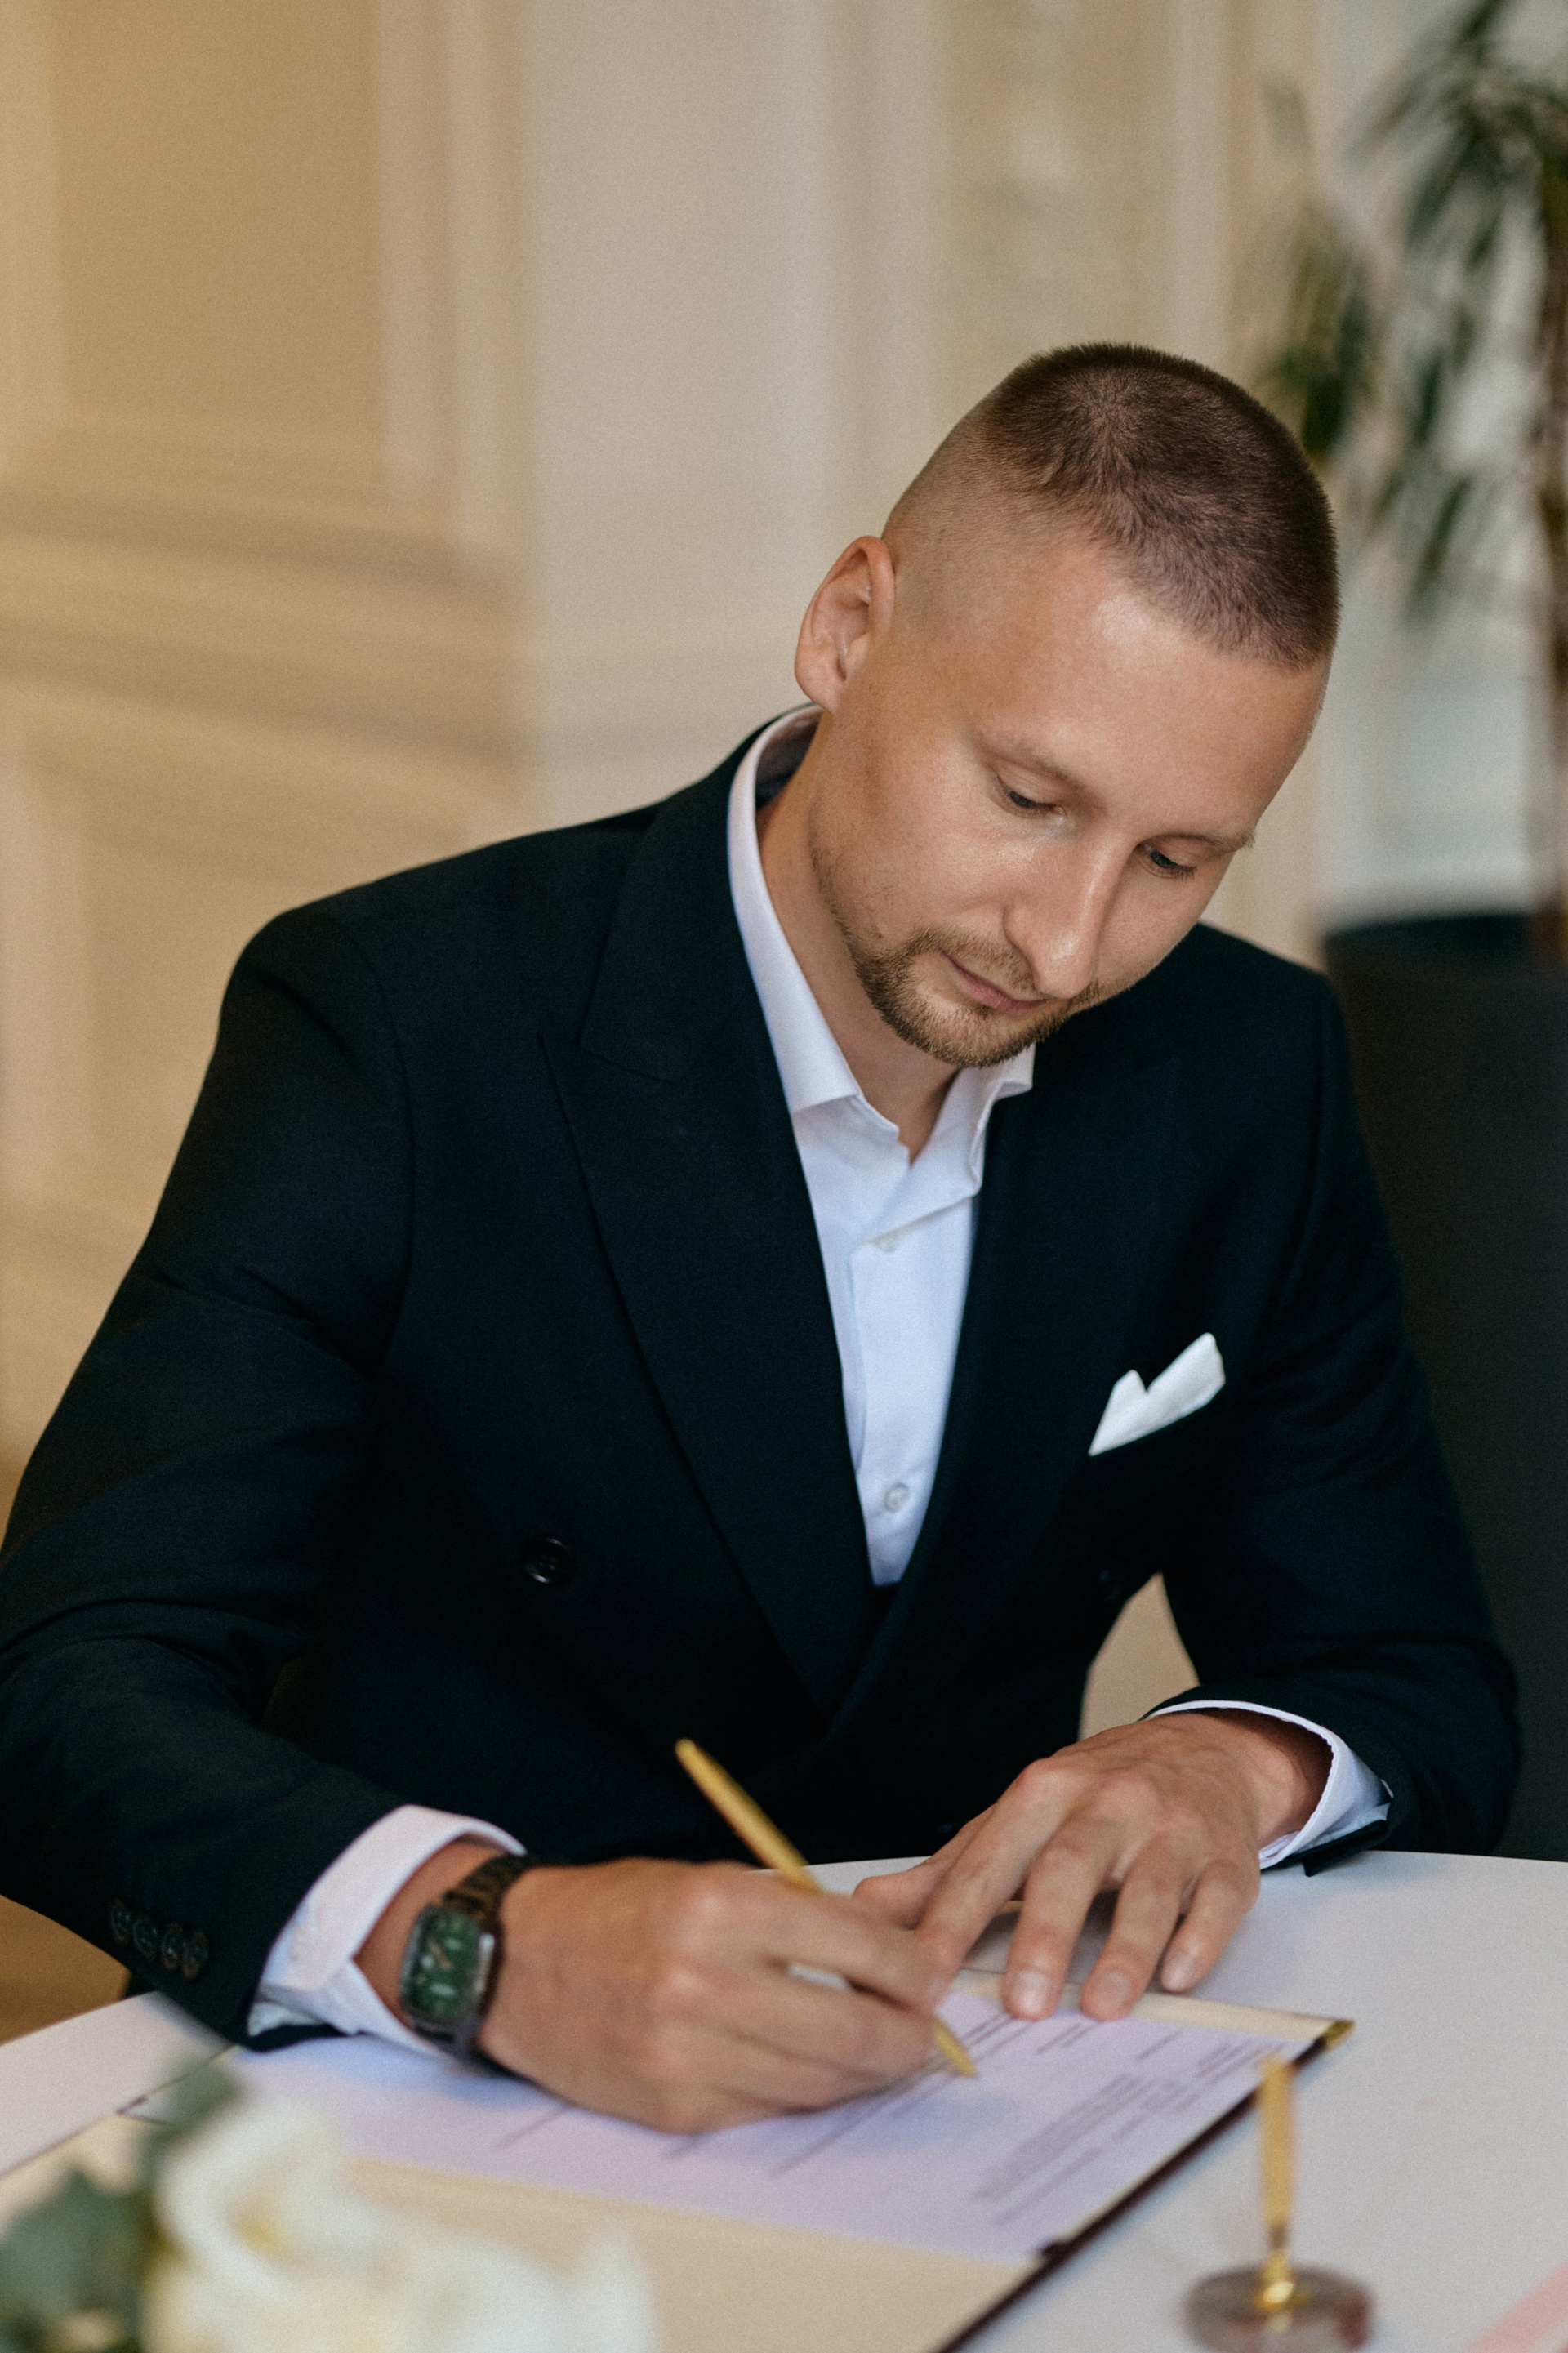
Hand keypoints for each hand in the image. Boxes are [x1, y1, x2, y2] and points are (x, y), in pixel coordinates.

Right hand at [358, 1843, 946, 2132]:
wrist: (515, 1964)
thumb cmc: (618, 1910)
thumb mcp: (706, 1878)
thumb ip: (792, 1915)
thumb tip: (884, 1955)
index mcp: (716, 1908)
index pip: (855, 1946)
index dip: (910, 1967)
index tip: (930, 1973)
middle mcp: (702, 1984)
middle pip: (853, 2029)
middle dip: (909, 2034)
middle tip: (926, 2029)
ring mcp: (687, 2055)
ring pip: (820, 2080)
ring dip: (867, 2071)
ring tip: (886, 2052)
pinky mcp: (675, 2108)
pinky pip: (770, 2107)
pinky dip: (805, 2090)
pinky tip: (819, 2070)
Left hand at [855, 1711, 1328, 2023]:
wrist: (1202, 1751)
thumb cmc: (1096, 1799)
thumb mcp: (1019, 1819)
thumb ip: (951, 1871)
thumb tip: (870, 1910)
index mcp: (1042, 1794)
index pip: (990, 1860)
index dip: (954, 1918)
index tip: (924, 1975)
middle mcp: (1107, 1804)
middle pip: (1068, 1868)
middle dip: (1043, 1935)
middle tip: (1023, 2005)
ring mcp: (1172, 1829)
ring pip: (1149, 1889)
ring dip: (1124, 1950)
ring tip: (1100, 2008)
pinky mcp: (1228, 1858)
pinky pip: (1216, 1899)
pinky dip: (1199, 1939)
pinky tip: (1178, 1977)